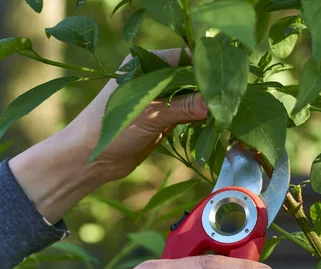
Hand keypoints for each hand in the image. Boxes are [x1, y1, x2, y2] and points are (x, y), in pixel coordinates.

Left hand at [9, 49, 206, 222]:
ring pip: (192, 96)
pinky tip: (214, 123)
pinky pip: (188, 112)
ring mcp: (159, 96)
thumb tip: (213, 103)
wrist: (91, 158)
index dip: (205, 68)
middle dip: (208, 89)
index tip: (225, 82)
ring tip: (225, 113)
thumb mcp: (150, 116)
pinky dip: (200, 118)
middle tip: (229, 101)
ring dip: (206, 105)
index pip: (184, 58)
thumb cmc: (111, 130)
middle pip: (191, 77)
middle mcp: (153, 76)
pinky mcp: (164, 116)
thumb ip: (182, 107)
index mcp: (144, 63)